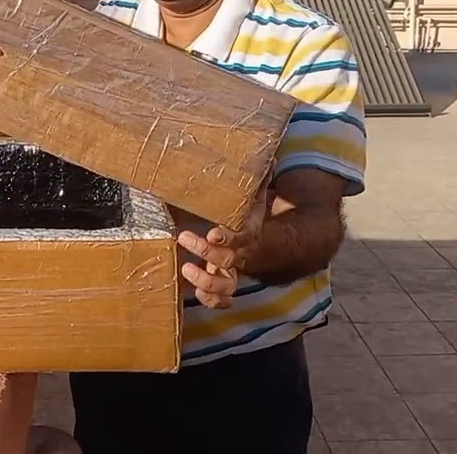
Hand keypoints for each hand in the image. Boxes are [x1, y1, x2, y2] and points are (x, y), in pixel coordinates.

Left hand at [176, 187, 268, 308]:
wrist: (260, 245)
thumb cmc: (247, 218)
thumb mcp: (254, 199)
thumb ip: (259, 181)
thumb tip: (271, 155)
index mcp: (248, 235)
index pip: (241, 238)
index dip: (228, 238)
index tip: (213, 232)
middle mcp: (241, 256)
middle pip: (228, 261)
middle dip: (206, 252)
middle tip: (185, 237)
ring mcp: (232, 273)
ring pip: (226, 287)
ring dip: (206, 282)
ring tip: (187, 268)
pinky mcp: (222, 285)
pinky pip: (221, 301)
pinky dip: (211, 301)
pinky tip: (195, 292)